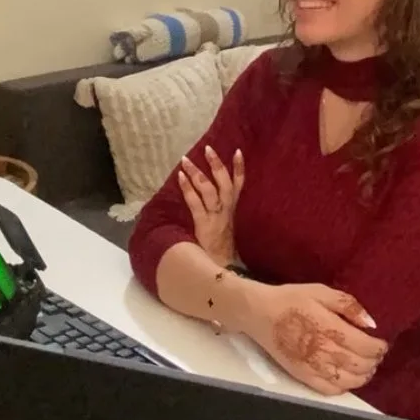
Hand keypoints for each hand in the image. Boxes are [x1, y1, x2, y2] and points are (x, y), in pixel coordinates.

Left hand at [178, 144, 244, 266]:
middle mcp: (226, 211)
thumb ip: (222, 215)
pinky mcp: (204, 224)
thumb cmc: (221, 252)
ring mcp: (215, 217)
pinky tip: (180, 177)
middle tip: (208, 148)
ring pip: (208, 190)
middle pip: (224, 183)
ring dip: (197, 173)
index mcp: (233, 212)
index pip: (239, 186)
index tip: (237, 151)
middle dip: (217, 165)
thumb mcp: (226, 230)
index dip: (239, 169)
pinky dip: (188, 188)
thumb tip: (212, 200)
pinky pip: (196, 202)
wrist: (221, 271)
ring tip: (186, 160)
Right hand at [242, 283, 387, 396]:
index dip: (379, 347)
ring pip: (349, 381)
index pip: (366, 346)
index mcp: (331, 328)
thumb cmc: (291, 299)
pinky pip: (330, 390)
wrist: (259, 314)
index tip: (382, 343)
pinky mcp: (303, 376)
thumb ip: (348, 305)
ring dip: (363, 376)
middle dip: (374, 361)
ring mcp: (313, 367)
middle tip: (375, 354)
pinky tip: (346, 377)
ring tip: (365, 366)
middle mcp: (324, 351)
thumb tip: (371, 323)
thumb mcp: (321, 291)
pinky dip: (344, 387)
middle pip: (361, 366)